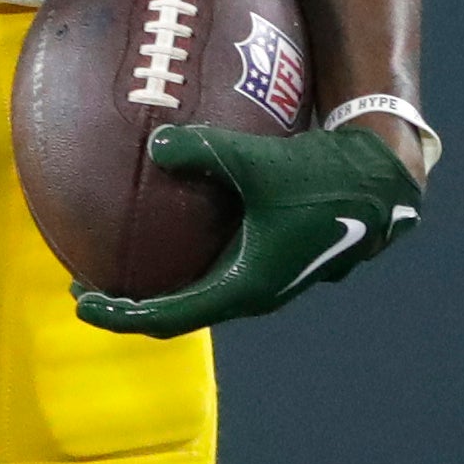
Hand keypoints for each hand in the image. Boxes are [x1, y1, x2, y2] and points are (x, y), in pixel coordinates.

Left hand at [78, 124, 422, 337]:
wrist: (382, 183)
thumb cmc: (323, 180)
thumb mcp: (257, 161)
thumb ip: (202, 151)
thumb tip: (154, 145)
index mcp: (245, 288)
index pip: (167, 318)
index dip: (120, 316)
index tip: (81, 303)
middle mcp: (253, 293)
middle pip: (178, 312)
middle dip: (130, 304)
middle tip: (87, 285)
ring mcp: (267, 277)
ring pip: (201, 291)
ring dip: (160, 282)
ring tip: (121, 256)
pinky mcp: (274, 257)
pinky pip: (218, 265)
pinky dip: (186, 256)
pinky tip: (171, 218)